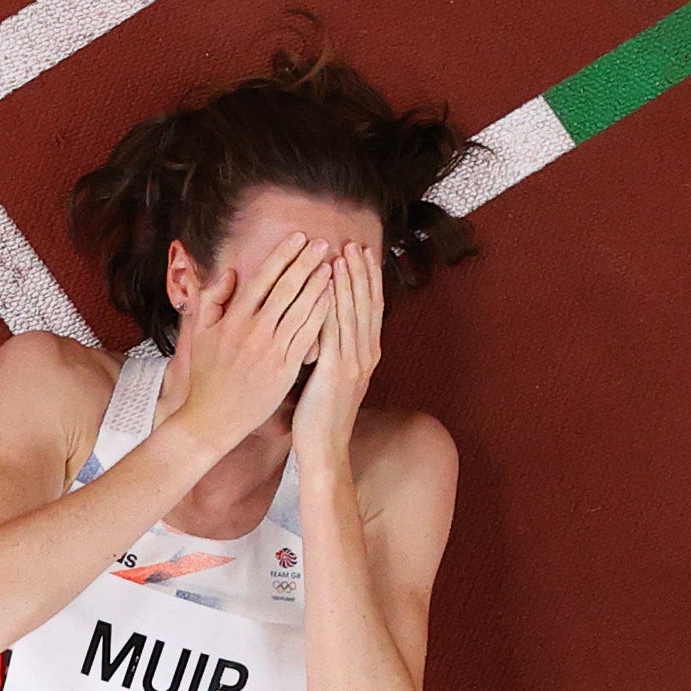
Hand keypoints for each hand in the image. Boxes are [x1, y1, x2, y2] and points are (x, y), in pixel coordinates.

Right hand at [158, 231, 337, 459]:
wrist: (213, 418)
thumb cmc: (206, 376)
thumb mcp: (200, 334)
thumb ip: (211, 299)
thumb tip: (229, 272)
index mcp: (232, 320)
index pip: (262, 278)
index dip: (282, 255)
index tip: (297, 237)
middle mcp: (253, 331)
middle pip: (285, 288)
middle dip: (305, 262)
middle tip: (322, 243)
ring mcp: (271, 350)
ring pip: (300, 310)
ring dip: (318, 285)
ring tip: (332, 266)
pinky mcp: (286, 368)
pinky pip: (307, 336)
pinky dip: (320, 315)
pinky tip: (331, 300)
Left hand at [288, 241, 382, 476]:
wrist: (324, 448)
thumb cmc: (320, 416)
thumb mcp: (332, 379)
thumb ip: (333, 353)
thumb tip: (325, 332)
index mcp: (366, 355)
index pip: (370, 309)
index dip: (367, 280)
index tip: (361, 254)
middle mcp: (365, 355)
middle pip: (367, 303)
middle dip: (361, 272)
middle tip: (355, 243)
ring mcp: (354, 362)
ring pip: (353, 312)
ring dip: (349, 280)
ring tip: (343, 253)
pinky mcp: (337, 370)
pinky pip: (335, 329)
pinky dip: (332, 303)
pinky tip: (326, 285)